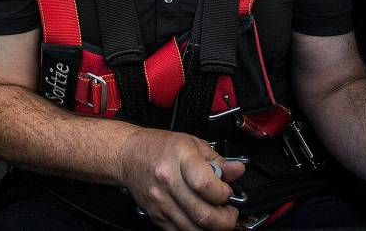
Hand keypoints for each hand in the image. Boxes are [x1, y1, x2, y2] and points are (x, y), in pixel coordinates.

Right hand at [115, 128, 244, 229]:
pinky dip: (195, 230)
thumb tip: (237, 170)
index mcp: (179, 157)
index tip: (228, 192)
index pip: (206, 185)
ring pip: (193, 229)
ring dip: (212, 228)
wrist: (128, 155)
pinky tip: (200, 220)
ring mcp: (161, 201)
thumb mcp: (191, 143)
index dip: (224, 193)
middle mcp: (168, 181)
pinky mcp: (156, 215)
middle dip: (225, 220)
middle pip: (203, 213)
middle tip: (230, 213)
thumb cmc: (158, 147)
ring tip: (218, 217)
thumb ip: (217, 160)